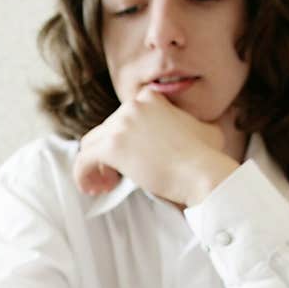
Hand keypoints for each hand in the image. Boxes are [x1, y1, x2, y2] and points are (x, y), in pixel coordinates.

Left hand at [73, 89, 237, 206]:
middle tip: (114, 177)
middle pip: (104, 132)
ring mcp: (120, 125)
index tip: (126, 158)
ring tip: (105, 184)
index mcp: (150, 99)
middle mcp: (132, 106)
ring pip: (90, 145)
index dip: (120, 139)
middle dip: (107, 155)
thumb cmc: (205, 157)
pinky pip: (83, 161)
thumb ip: (187, 123)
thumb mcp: (202, 128)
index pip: (121, 117)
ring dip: (95, 166)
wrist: (202, 172)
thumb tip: (192, 129)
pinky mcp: (112, 147)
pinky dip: (83, 176)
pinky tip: (92, 189)